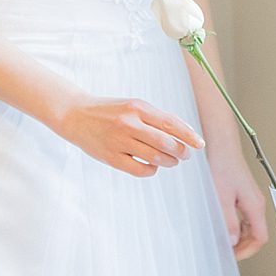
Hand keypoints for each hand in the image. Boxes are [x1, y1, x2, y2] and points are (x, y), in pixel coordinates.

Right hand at [56, 95, 202, 177]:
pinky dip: (152, 170)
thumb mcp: (134, 106)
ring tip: (172, 161)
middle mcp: (129, 123)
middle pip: (166, 142)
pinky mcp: (111, 157)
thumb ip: (158, 117)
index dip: (189, 136)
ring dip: (169, 161)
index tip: (200, 144)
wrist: (75, 115)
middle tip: (186, 155)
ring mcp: (119, 141)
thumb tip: (186, 131)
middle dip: (182, 151)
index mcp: (138, 108)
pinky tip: (153, 166)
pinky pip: (140, 169)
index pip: (171, 123)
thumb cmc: (111, 111)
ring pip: (155, 157)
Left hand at [209, 155, 268, 259]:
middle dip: (243, 247)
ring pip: (250, 227)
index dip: (247, 252)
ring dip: (239, 238)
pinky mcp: (244, 195)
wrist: (221, 146)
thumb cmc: (222, 165)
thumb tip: (232, 242)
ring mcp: (251, 199)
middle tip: (226, 253)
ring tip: (223, 242)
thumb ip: (228, 222)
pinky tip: (223, 226)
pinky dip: (236, 227)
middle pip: (257, 235)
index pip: (260, 238)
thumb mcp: (221, 198)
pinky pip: (244, 218)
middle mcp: (257, 203)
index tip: (232, 257)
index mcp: (255, 206)